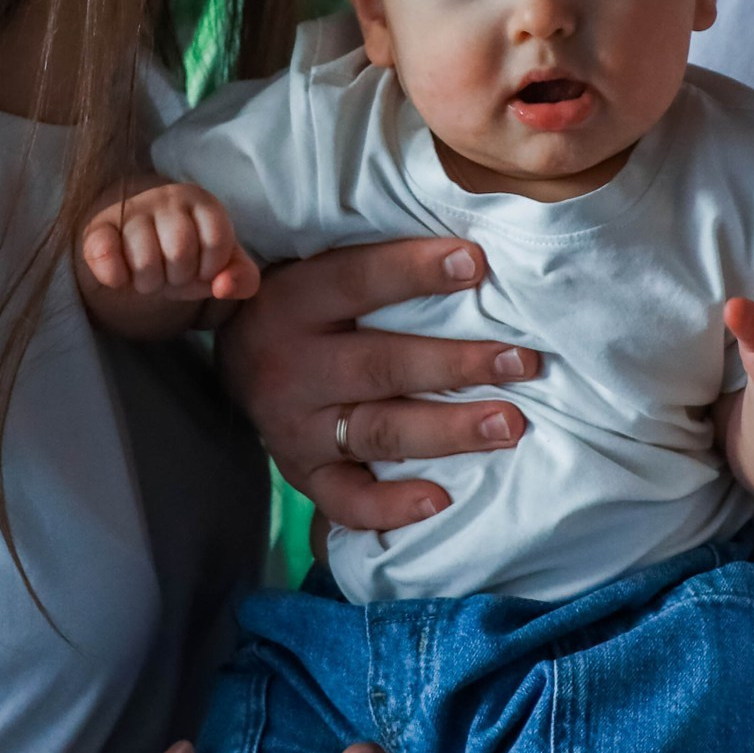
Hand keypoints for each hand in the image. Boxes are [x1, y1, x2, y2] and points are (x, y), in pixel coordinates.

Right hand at [80, 180, 259, 303]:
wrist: (142, 252)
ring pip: (144, 260)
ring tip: (149, 274)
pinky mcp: (98, 227)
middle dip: (178, 277)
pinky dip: (113, 276)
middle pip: (179, 251)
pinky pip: (103, 253)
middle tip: (171, 273)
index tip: (201, 268)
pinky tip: (121, 279)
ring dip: (149, 283)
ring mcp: (130, 210)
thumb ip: (242, 278)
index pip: (216, 240)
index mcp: (202, 202)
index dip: (210, 268)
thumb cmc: (190, 258)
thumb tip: (222, 287)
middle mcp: (166, 197)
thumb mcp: (222, 268)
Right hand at [216, 237, 533, 529]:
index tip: (476, 263)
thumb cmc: (300, 299)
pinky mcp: (301, 474)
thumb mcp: (314, 264)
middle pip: (381, 365)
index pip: (357, 280)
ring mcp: (294, 427)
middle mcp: (291, 366)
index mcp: (295, 301)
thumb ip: (372, 257)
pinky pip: (346, 501)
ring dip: (449, 430)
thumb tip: (464, 246)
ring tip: (510, 424)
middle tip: (522, 361)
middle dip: (457, 364)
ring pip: (378, 431)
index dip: (414, 270)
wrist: (231, 354)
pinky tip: (441, 500)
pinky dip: (392, 506)